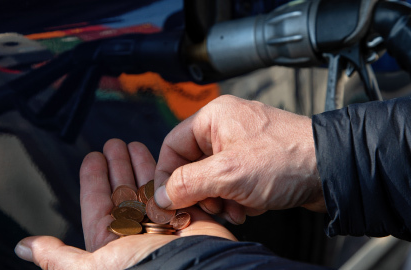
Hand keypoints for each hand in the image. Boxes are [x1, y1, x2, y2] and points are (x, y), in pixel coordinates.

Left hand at [15, 139, 235, 268]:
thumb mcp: (94, 266)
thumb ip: (59, 256)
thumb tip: (24, 247)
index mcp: (111, 242)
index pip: (97, 202)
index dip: (93, 178)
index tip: (93, 157)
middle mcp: (135, 231)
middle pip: (122, 190)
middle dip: (117, 165)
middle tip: (113, 144)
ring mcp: (161, 222)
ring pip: (145, 187)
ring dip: (139, 164)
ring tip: (132, 144)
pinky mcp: (185, 215)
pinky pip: (172, 188)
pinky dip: (165, 172)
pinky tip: (160, 158)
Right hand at [154, 95, 325, 224]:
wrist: (333, 169)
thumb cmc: (287, 159)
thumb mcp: (228, 174)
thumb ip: (187, 183)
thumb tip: (162, 195)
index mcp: (213, 117)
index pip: (172, 146)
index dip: (166, 175)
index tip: (168, 200)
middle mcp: (225, 127)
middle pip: (192, 165)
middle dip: (200, 192)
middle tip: (210, 207)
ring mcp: (242, 145)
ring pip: (212, 178)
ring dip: (220, 199)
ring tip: (236, 208)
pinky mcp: (256, 161)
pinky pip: (232, 182)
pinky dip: (237, 198)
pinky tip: (251, 206)